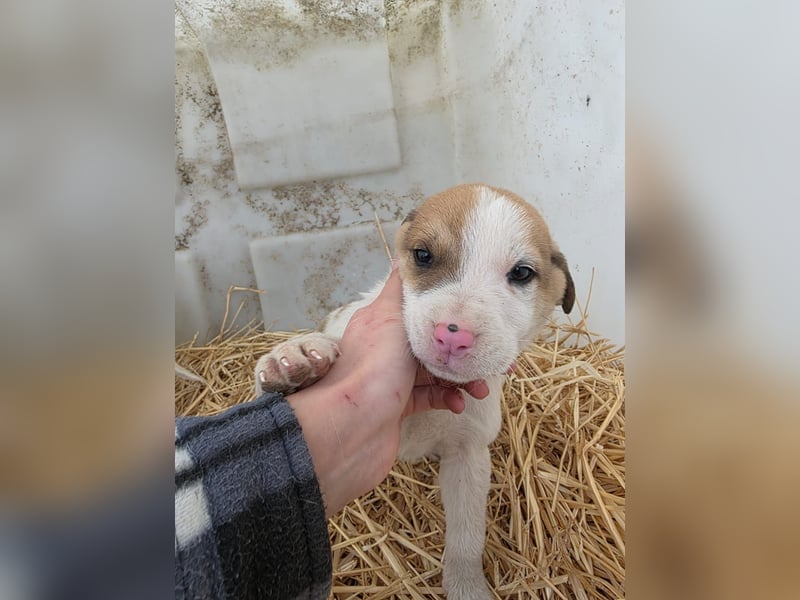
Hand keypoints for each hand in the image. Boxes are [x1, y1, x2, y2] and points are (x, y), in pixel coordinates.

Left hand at [287, 262, 488, 516]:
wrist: (349, 429)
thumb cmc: (370, 369)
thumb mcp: (387, 316)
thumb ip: (400, 290)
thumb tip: (404, 256)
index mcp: (382, 322)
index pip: (421, 309)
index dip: (450, 311)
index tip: (480, 314)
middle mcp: (386, 349)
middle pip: (433, 343)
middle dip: (463, 350)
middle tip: (493, 357)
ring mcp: (391, 380)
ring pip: (436, 372)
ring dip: (462, 379)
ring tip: (482, 387)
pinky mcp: (398, 409)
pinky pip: (431, 398)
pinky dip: (448, 399)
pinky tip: (460, 403)